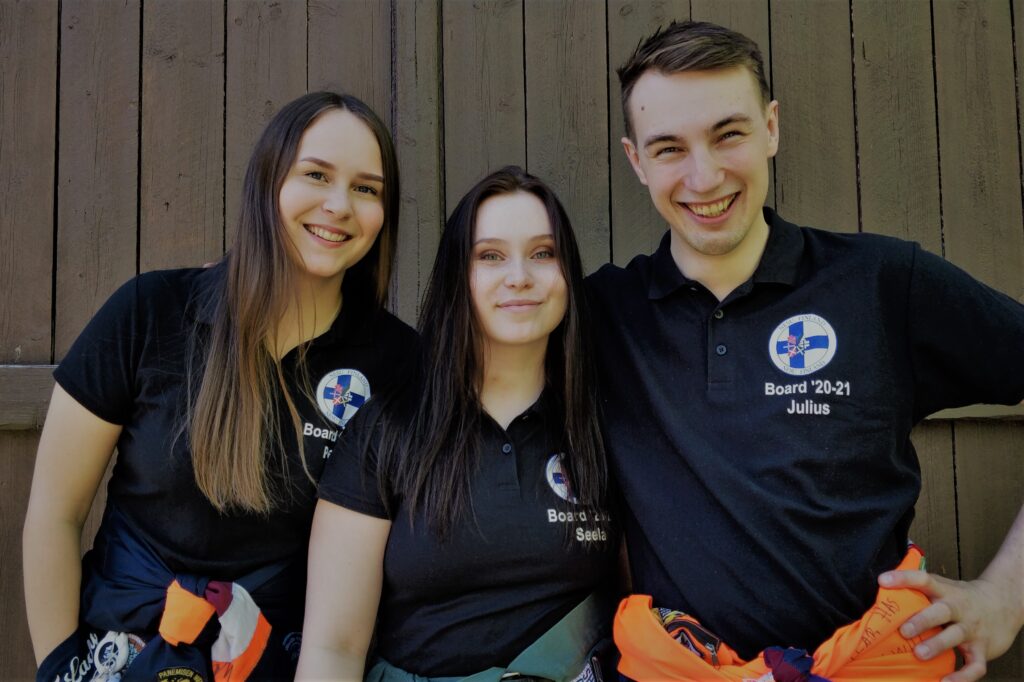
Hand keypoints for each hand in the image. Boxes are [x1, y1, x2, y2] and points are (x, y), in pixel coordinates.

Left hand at [878, 569, 1022, 681]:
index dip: (903, 579)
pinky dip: (962, 677)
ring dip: (937, 645)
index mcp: (945, 591)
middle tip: (904, 631)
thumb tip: (880, 596)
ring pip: (956, 636)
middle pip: (942, 610)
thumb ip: (918, 592)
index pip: (923, 579)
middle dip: (923, 620)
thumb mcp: (943, 588)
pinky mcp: (983, 649)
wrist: (1003, 603)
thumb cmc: (961, 598)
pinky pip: (975, 665)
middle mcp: (959, 608)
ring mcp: (972, 629)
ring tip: (919, 655)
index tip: (882, 580)